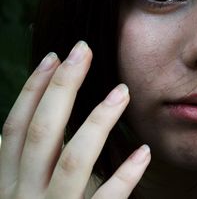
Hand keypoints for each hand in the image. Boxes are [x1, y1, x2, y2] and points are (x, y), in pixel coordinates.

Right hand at [0, 41, 150, 198]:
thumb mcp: (25, 193)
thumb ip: (30, 164)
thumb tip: (31, 126)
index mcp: (8, 183)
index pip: (15, 127)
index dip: (32, 90)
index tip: (53, 57)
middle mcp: (22, 196)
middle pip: (41, 132)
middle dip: (62, 88)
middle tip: (84, 51)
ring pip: (73, 160)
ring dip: (97, 121)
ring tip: (122, 91)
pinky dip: (125, 176)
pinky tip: (144, 152)